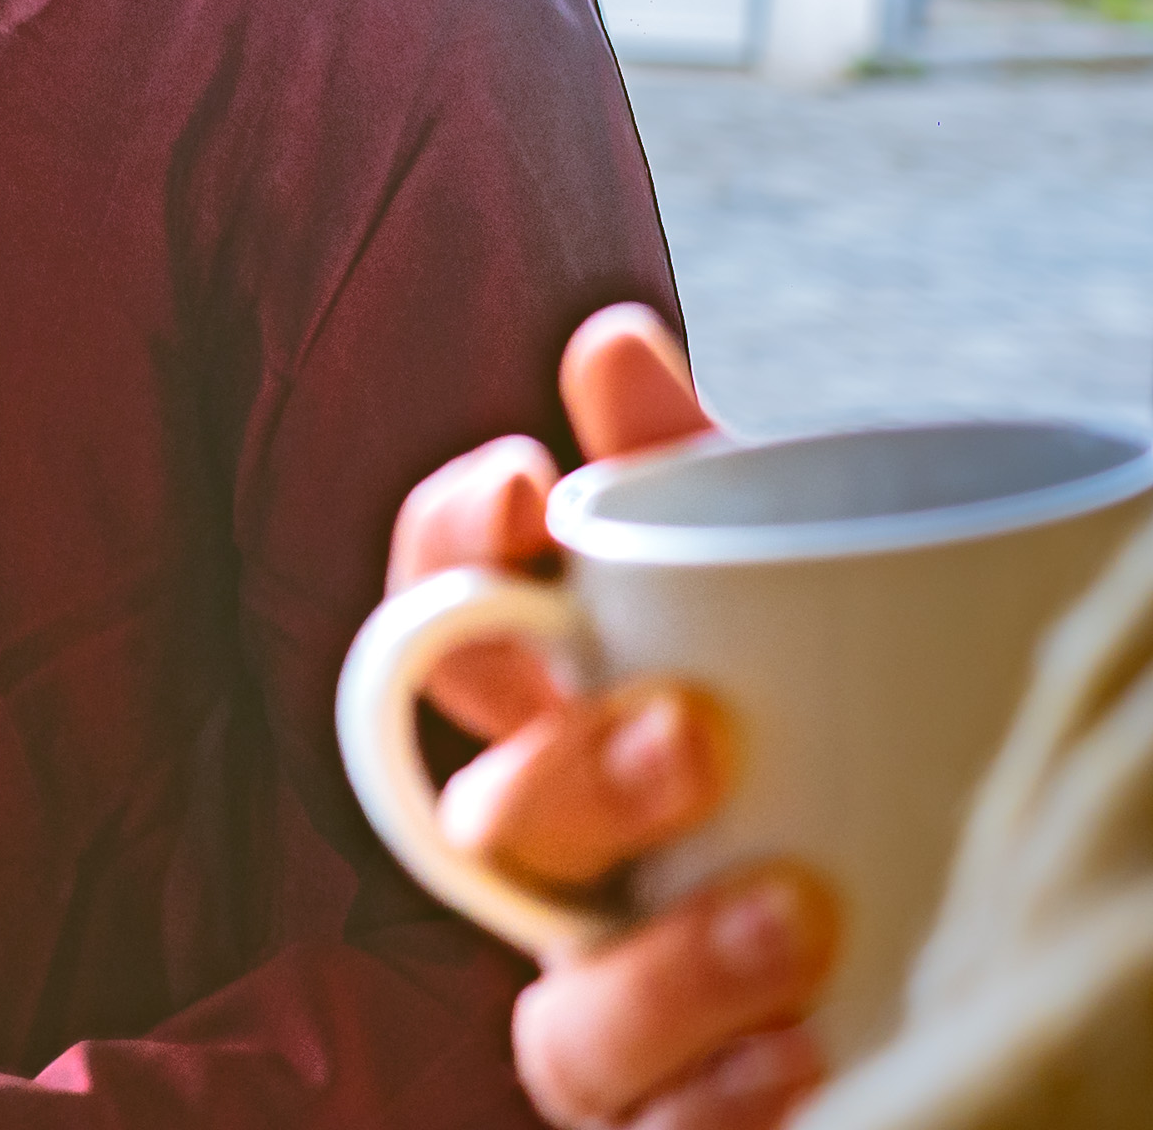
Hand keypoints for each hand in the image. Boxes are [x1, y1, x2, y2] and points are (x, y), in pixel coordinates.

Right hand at [385, 303, 840, 1129]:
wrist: (963, 907)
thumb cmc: (835, 714)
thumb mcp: (787, 591)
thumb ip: (701, 481)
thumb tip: (612, 342)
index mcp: (553, 723)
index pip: (430, 626)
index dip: (448, 555)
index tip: (533, 484)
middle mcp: (558, 872)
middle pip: (485, 826)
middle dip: (572, 778)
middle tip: (697, 730)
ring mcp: (620, 1005)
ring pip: (559, 1022)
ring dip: (658, 974)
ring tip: (796, 916)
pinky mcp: (684, 1113)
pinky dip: (721, 1099)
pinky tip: (813, 1055)